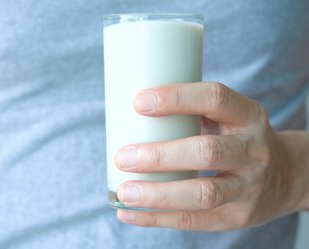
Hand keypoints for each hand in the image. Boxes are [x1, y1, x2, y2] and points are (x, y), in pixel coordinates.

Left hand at [115, 82, 308, 230]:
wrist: (285, 176)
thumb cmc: (239, 140)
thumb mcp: (229, 118)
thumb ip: (192, 114)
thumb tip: (129, 116)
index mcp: (248, 116)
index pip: (215, 99)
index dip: (177, 99)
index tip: (138, 102)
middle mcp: (253, 151)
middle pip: (207, 151)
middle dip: (160, 156)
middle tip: (124, 157)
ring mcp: (248, 187)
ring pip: (203, 194)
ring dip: (158, 194)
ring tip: (124, 192)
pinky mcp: (237, 216)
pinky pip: (194, 220)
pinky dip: (157, 218)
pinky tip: (129, 214)